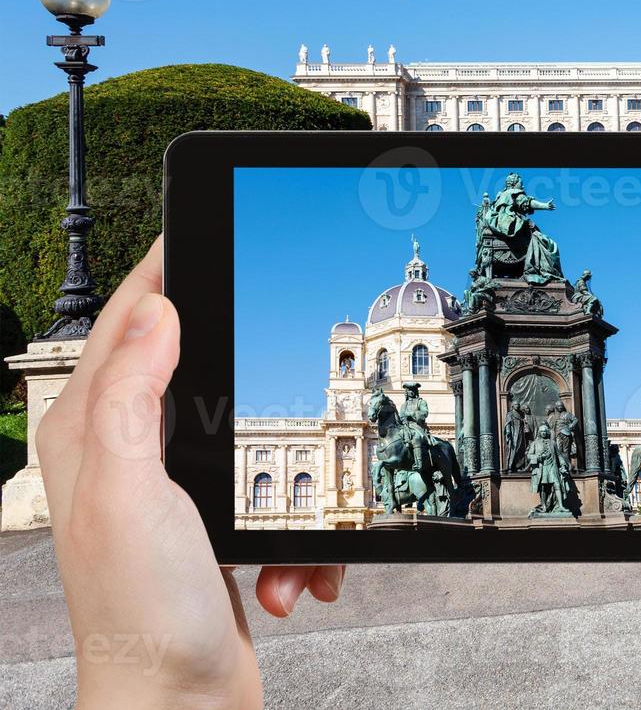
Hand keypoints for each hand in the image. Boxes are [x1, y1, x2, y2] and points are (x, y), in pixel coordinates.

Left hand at [36, 238, 344, 709]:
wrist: (179, 706)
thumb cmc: (142, 614)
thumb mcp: (132, 490)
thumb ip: (133, 395)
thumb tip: (158, 312)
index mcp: (93, 435)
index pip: (127, 323)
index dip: (165, 269)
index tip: (203, 227)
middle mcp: (126, 457)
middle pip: (199, 371)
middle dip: (259, 391)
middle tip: (297, 374)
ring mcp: (173, 494)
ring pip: (255, 440)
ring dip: (293, 487)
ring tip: (285, 539)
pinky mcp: (215, 530)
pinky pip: (277, 501)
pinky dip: (299, 536)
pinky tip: (291, 574)